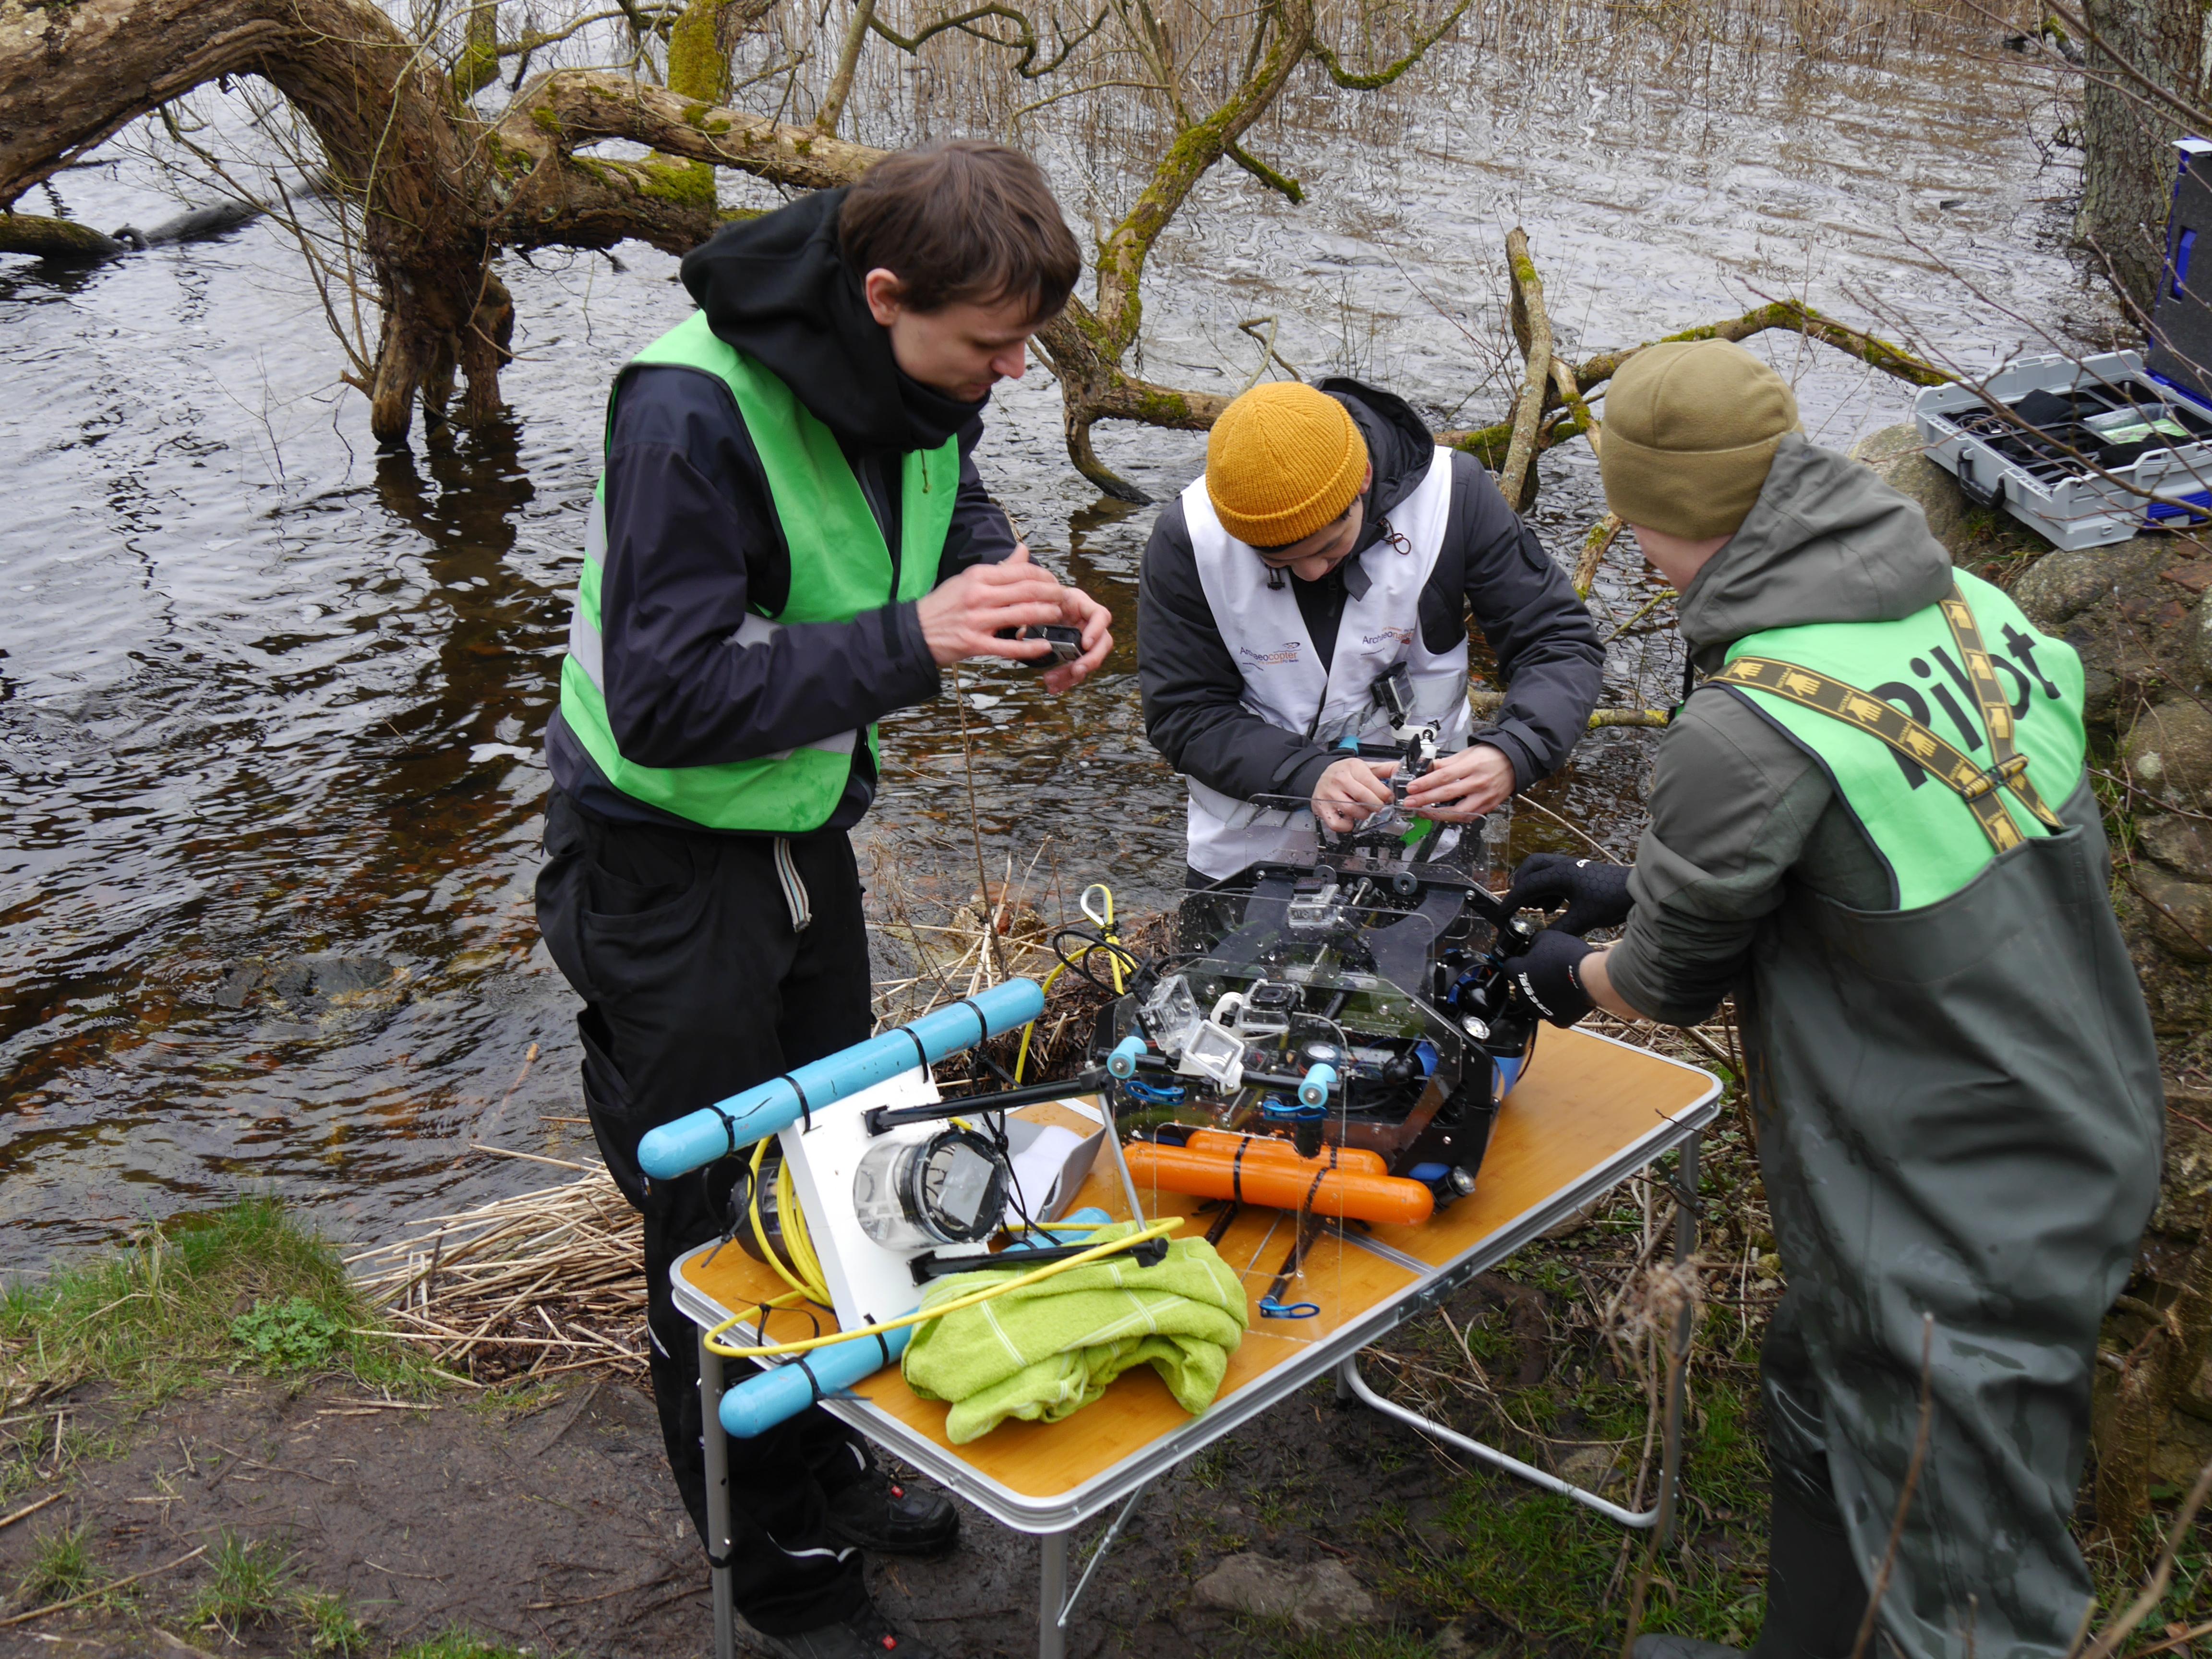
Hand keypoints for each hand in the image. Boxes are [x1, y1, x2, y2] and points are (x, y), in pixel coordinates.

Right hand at [916, 546, 1069, 668]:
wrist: (915, 631)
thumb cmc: (945, 604)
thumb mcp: (969, 578)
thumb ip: (1000, 568)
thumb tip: (1024, 549)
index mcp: (979, 576)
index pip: (1022, 571)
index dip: (1045, 577)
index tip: (1055, 583)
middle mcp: (979, 596)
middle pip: (1027, 591)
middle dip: (1052, 594)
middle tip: (1064, 598)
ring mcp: (977, 621)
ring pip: (1022, 615)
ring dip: (1046, 615)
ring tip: (1058, 616)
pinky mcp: (974, 644)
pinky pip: (1008, 647)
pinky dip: (1030, 647)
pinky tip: (1045, 645)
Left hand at [1041, 582, 1113, 694]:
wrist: (1041, 606)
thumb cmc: (1042, 598)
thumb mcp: (1037, 600)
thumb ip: (1032, 613)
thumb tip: (1021, 634)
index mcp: (1082, 604)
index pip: (1100, 615)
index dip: (1096, 630)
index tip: (1085, 644)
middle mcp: (1089, 623)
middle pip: (1103, 643)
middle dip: (1090, 660)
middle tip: (1076, 670)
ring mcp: (1086, 639)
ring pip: (1090, 661)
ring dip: (1073, 675)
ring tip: (1052, 682)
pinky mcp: (1078, 653)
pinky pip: (1078, 669)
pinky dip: (1066, 680)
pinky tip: (1054, 687)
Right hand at [1312, 756, 1396, 832]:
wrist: (1322, 776)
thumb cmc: (1346, 773)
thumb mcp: (1365, 767)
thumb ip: (1385, 769)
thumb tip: (1401, 771)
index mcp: (1352, 767)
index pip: (1371, 783)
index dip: (1384, 794)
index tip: (1388, 798)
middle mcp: (1339, 779)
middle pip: (1363, 797)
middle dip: (1376, 805)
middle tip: (1379, 806)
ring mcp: (1329, 794)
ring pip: (1352, 811)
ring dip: (1363, 815)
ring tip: (1365, 811)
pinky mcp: (1322, 808)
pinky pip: (1337, 824)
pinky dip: (1347, 826)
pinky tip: (1350, 819)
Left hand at [1402, 744, 1515, 819]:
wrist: (1516, 762)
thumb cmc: (1491, 756)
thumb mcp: (1468, 753)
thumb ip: (1447, 763)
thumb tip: (1427, 769)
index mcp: (1472, 765)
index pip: (1444, 776)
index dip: (1426, 783)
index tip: (1412, 787)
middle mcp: (1479, 782)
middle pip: (1447, 794)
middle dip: (1425, 799)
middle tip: (1410, 802)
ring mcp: (1485, 797)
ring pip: (1458, 811)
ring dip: (1437, 813)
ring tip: (1422, 811)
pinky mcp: (1489, 806)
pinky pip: (1468, 816)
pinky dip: (1453, 818)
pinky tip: (1441, 815)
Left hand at [1500, 928, 1595, 1026]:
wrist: (1589, 977)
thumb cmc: (1568, 956)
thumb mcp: (1547, 938)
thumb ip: (1535, 942)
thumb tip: (1533, 944)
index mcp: (1519, 973)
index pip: (1509, 967)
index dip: (1518, 962)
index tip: (1526, 960)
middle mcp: (1525, 995)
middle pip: (1522, 987)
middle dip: (1531, 981)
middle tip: (1547, 973)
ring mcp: (1540, 1009)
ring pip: (1537, 1002)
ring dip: (1544, 994)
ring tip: (1560, 984)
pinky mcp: (1557, 1020)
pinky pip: (1555, 1013)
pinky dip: (1560, 1006)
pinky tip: (1569, 996)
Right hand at [1502, 853, 1633, 936]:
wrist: (1638, 892)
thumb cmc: (1611, 901)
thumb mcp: (1583, 920)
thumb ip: (1559, 930)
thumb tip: (1540, 940)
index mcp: (1560, 874)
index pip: (1527, 886)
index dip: (1512, 900)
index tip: (1502, 913)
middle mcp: (1564, 866)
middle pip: (1532, 866)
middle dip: (1522, 883)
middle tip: (1519, 901)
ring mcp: (1573, 867)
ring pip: (1544, 870)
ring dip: (1536, 887)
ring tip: (1537, 907)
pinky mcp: (1581, 873)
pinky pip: (1556, 876)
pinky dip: (1550, 889)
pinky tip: (1555, 907)